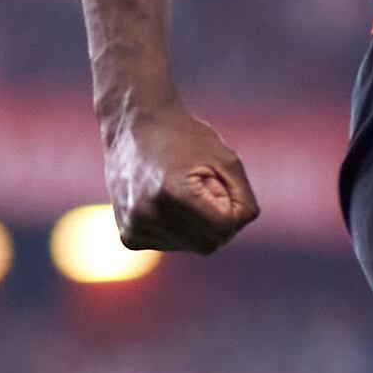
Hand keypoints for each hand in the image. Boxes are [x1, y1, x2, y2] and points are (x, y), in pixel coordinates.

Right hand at [101, 91, 259, 257]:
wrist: (133, 126)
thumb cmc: (186, 139)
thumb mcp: (227, 160)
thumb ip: (243, 200)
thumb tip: (234, 230)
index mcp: (175, 194)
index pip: (224, 229)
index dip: (230, 208)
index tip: (216, 182)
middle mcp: (149, 215)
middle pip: (209, 245)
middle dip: (214, 221)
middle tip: (200, 188)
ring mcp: (135, 228)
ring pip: (191, 246)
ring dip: (195, 225)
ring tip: (176, 191)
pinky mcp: (129, 237)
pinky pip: (171, 245)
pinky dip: (176, 228)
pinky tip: (163, 202)